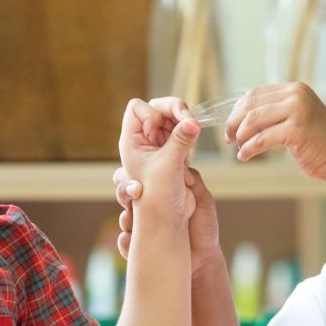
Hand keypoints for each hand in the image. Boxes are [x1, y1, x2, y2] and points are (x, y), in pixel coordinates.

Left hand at [116, 98, 199, 231]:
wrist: (168, 217)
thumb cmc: (159, 196)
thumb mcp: (169, 165)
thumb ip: (181, 140)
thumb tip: (194, 121)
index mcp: (132, 141)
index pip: (137, 108)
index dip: (151, 112)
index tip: (158, 129)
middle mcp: (144, 139)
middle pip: (157, 107)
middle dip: (175, 110)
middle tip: (188, 121)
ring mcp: (159, 143)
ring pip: (173, 117)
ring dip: (184, 122)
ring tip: (190, 139)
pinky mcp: (174, 149)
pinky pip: (182, 130)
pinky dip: (189, 133)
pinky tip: (188, 153)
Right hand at [116, 165, 219, 272]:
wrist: (205, 258)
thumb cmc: (204, 226)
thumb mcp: (203, 200)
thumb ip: (193, 181)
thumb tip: (181, 167)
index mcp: (159, 193)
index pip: (139, 177)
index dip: (133, 174)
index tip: (140, 176)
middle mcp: (147, 208)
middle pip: (124, 194)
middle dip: (125, 191)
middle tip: (135, 192)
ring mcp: (141, 228)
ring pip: (123, 217)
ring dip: (126, 217)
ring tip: (137, 219)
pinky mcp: (138, 247)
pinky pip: (125, 242)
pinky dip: (127, 240)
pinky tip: (136, 239)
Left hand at [226, 83, 325, 179]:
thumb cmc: (317, 142)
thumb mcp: (297, 117)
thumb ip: (276, 111)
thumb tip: (241, 116)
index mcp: (295, 89)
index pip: (255, 93)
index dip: (237, 110)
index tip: (231, 125)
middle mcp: (296, 95)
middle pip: (250, 104)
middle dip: (234, 122)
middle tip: (228, 137)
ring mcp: (297, 111)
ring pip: (253, 120)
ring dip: (241, 136)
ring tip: (239, 148)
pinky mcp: (296, 130)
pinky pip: (261, 139)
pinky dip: (249, 149)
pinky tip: (245, 156)